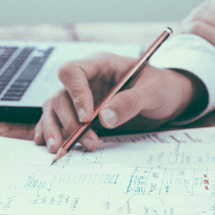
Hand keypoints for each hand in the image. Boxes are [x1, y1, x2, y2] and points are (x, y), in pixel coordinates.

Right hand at [34, 52, 202, 152]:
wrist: (167, 98)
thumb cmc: (161, 87)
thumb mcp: (152, 91)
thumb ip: (130, 102)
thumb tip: (104, 118)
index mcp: (101, 65)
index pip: (73, 72)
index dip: (75, 94)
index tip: (87, 118)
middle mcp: (86, 80)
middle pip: (61, 95)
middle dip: (69, 121)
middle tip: (88, 141)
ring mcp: (81, 97)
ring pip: (54, 109)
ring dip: (55, 129)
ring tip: (59, 150)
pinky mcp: (81, 113)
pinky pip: (57, 119)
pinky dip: (50, 131)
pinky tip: (46, 144)